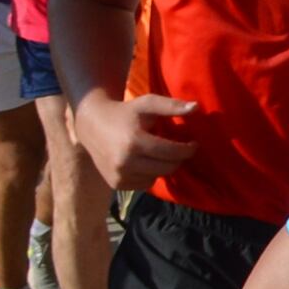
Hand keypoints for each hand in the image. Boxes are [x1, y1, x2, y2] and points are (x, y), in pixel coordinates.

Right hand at [75, 90, 198, 189]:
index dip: (188, 149)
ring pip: (157, 177)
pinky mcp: (115, 184)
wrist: (92, 125)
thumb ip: (171, 106)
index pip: (172, 152)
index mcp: (134, 142)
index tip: (193, 144)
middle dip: (178, 159)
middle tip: (180, 149)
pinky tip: (145, 161)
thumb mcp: (147, 104)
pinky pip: (144, 184)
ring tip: (159, 153)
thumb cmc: (125, 112)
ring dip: (163, 167)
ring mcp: (118, 176)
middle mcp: (125, 162)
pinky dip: (149, 175)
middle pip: (167, 168)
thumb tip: (196, 107)